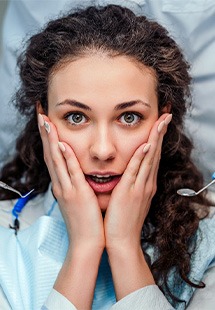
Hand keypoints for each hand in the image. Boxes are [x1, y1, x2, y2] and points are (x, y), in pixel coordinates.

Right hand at [38, 114, 104, 252]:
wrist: (86, 242)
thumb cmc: (86, 221)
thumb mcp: (78, 200)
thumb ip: (76, 185)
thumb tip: (77, 172)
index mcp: (63, 185)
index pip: (53, 157)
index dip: (49, 139)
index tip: (46, 122)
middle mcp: (61, 185)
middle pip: (50, 154)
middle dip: (45, 133)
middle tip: (40, 114)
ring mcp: (67, 189)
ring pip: (56, 160)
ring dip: (51, 140)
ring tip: (46, 121)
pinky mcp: (77, 195)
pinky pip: (71, 173)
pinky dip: (66, 158)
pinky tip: (62, 145)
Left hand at [104, 113, 171, 251]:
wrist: (122, 241)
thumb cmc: (123, 220)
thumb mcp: (130, 199)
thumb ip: (132, 184)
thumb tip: (130, 174)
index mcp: (145, 184)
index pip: (152, 156)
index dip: (156, 139)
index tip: (160, 124)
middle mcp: (146, 183)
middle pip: (155, 153)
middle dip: (160, 133)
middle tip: (166, 115)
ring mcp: (140, 187)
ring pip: (149, 158)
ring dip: (155, 139)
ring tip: (162, 121)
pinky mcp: (130, 193)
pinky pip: (136, 172)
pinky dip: (142, 158)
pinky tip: (147, 145)